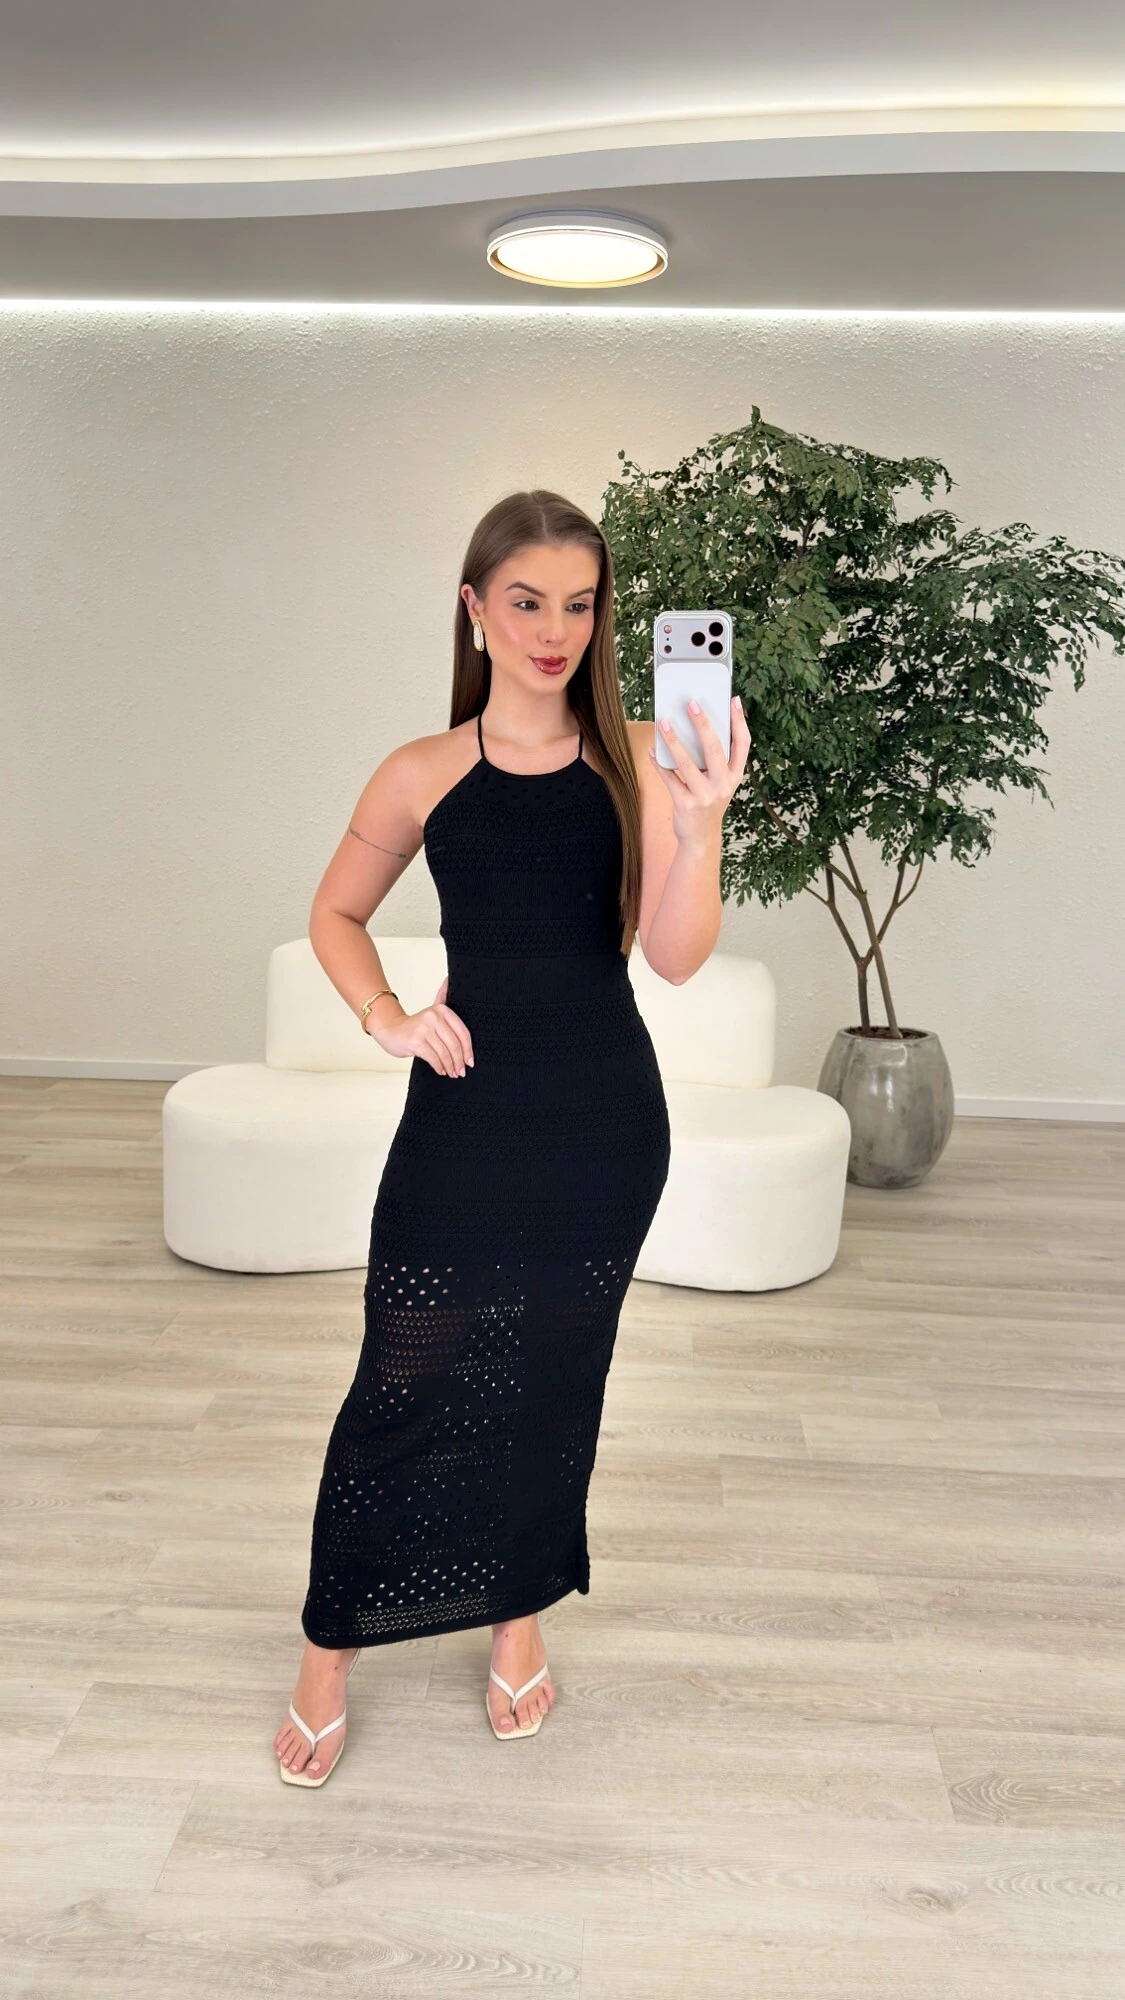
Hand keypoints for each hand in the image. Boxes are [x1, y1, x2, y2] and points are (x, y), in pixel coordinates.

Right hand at [365, 973, 473, 1077]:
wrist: (389, 1030)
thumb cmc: (414, 1026)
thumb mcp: (431, 1010)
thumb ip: (442, 996)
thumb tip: (449, 978)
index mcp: (442, 1010)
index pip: (462, 1032)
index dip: (468, 1049)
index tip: (470, 1061)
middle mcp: (434, 1017)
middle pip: (454, 1044)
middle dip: (459, 1061)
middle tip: (461, 1071)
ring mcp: (424, 1029)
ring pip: (444, 1053)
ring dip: (450, 1066)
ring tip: (451, 1073)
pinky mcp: (416, 1042)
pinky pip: (434, 1058)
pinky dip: (439, 1067)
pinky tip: (441, 1070)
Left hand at [650, 695, 751, 845]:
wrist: (700, 838)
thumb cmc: (708, 801)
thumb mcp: (719, 782)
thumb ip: (713, 760)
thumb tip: (695, 728)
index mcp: (735, 776)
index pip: (743, 744)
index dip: (739, 722)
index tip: (734, 700)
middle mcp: (723, 785)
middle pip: (714, 749)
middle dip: (703, 725)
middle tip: (692, 705)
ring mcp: (705, 796)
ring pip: (687, 763)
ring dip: (673, 740)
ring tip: (663, 722)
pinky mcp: (686, 804)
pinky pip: (669, 778)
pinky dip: (659, 763)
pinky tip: (652, 750)